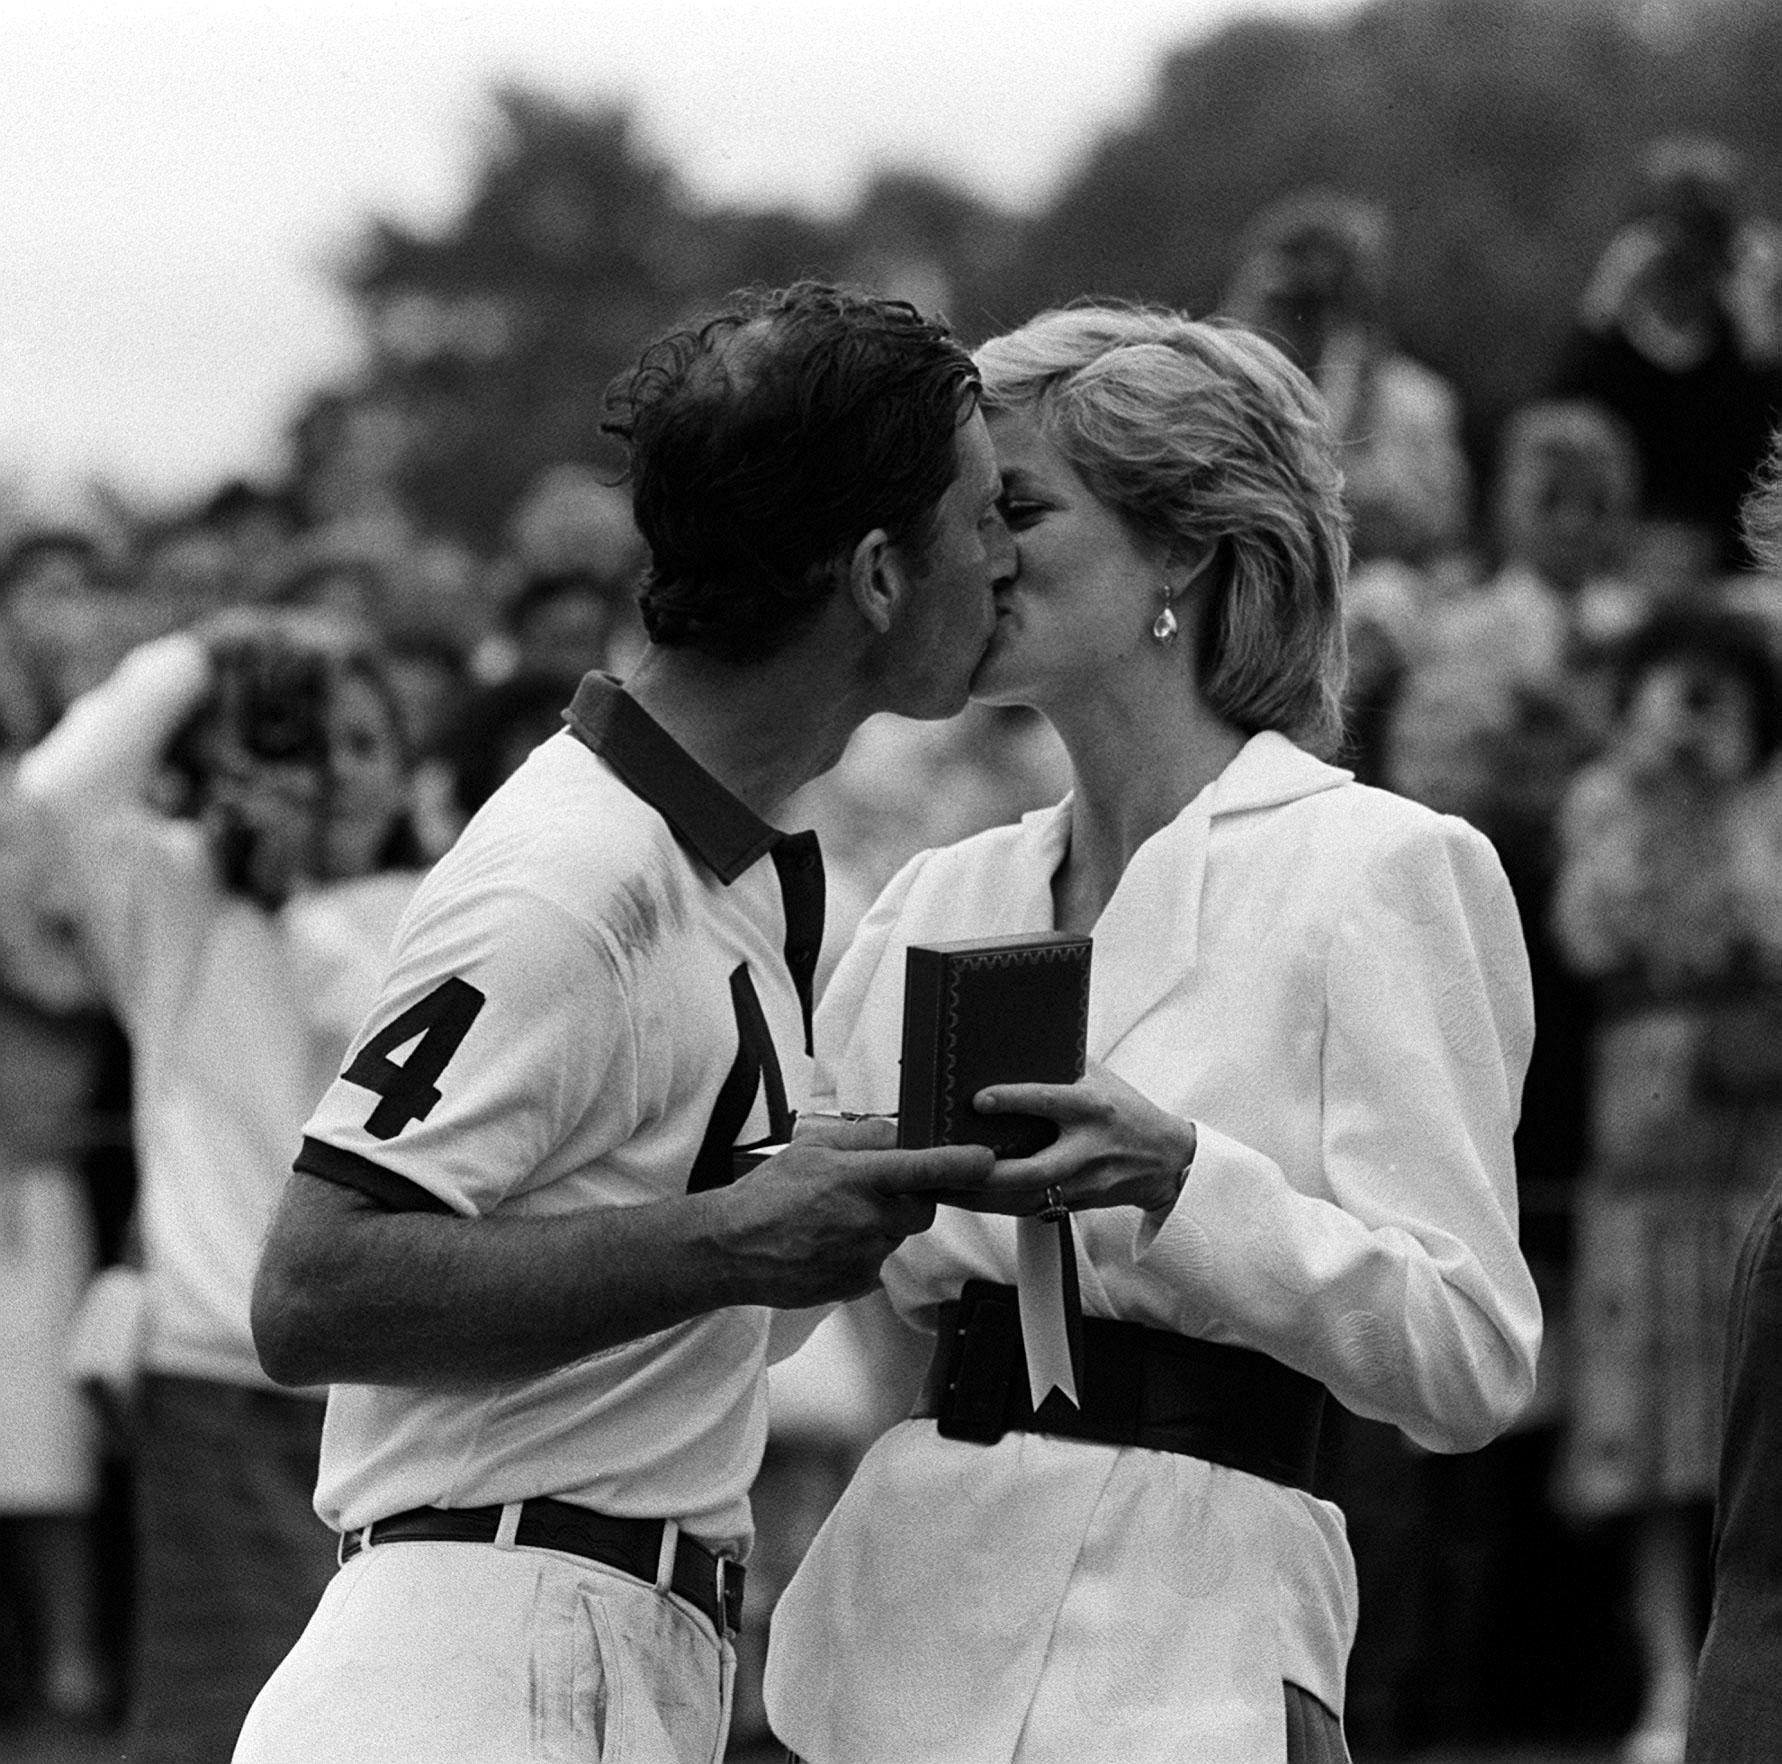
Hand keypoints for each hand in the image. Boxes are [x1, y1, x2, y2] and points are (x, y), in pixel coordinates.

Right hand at [717, 1119, 992, 1307]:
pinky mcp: (856, 1284)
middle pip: (922, 1209)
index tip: (986, 1160)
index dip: (961, 1164)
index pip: (924, 1168)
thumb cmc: (766, 1195)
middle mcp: (866, 1219)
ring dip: (882, 1225)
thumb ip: (861, 1138)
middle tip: (878, 1190)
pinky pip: (876, 1263)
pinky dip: (863, 1252)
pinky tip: (829, 1244)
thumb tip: (899, 1136)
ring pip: (897, 1236)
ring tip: (837, 1219)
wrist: (732, 1250)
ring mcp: (863, 1257)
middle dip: (913, 1198)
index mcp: (856, 1179)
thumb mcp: (811, 1147)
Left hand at [937, 1062, 1195, 1217]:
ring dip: (977, 1196)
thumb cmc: (1125, 1109)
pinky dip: (990, 1205)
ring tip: (935, 1186)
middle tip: (945, 1162)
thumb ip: (1061, 1063)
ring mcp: (1082, 1183)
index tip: (978, 1100)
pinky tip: (958, 1197)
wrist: (1166, 1160)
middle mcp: (1088, 1149)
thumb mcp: (1101, 1077)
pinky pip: (1026, 1208)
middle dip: (987, 1171)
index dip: (1014, 1100)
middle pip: (1035, 1170)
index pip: (1050, 1102)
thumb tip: (1009, 1041)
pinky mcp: (1074, 1205)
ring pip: (1023, 1198)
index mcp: (1094, 1108)